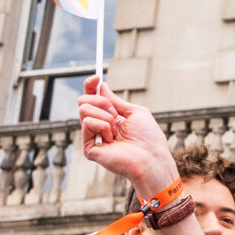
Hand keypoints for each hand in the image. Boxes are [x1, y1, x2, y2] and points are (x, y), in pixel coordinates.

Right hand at [77, 76, 176, 197]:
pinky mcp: (89, 148)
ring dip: (105, 115)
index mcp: (109, 119)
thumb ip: (116, 100)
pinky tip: (111, 138)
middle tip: (115, 113)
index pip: (92, 99)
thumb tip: (101, 86)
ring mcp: (93, 138)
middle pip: (84, 101)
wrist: (151, 158)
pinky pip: (87, 123)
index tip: (96, 77)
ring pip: (84, 109)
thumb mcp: (134, 112)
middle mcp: (99, 127)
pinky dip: (102, 125)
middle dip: (101, 101)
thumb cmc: (149, 138)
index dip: (91, 86)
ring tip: (116, 130)